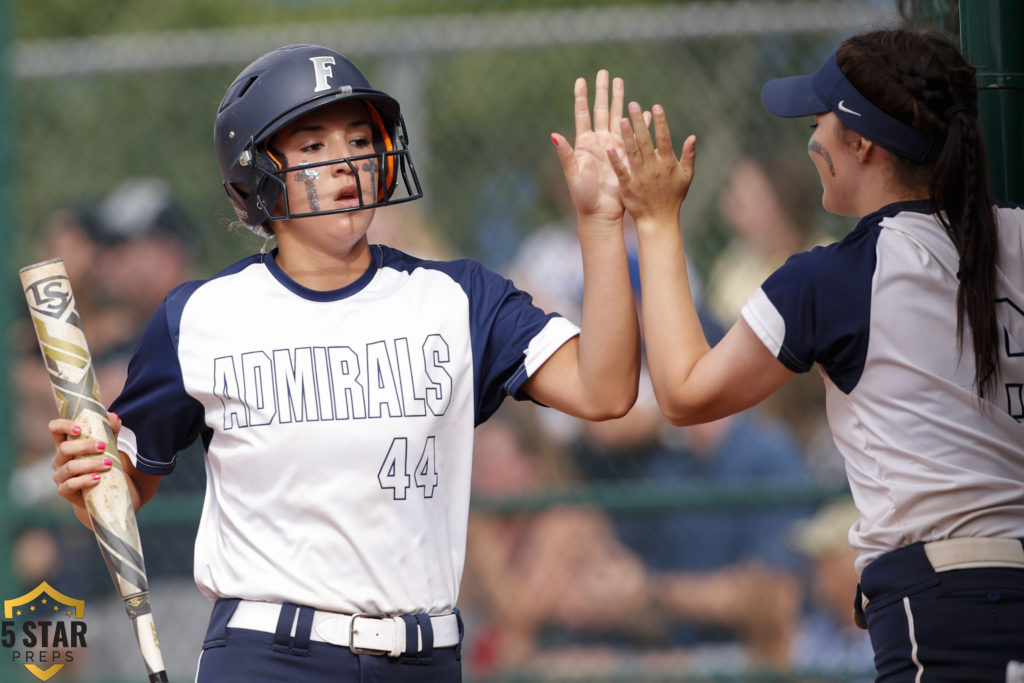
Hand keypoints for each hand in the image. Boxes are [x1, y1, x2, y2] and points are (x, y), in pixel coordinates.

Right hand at [50, 412, 119, 508]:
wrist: (102, 490)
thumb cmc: (101, 462)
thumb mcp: (107, 445)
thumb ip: (110, 431)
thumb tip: (113, 416)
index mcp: (66, 443)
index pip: (55, 429)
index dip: (62, 426)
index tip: (79, 429)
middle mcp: (59, 458)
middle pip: (64, 448)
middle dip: (84, 446)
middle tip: (103, 446)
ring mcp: (60, 475)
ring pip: (70, 467)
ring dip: (90, 464)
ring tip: (108, 464)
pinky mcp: (64, 490)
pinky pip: (71, 485)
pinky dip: (85, 480)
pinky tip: (97, 478)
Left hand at [551, 70, 628, 222]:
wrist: (600, 212)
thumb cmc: (583, 195)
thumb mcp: (572, 173)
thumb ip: (565, 153)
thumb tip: (554, 134)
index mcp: (584, 143)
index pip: (582, 114)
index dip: (581, 97)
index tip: (581, 80)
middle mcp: (598, 141)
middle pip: (601, 110)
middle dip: (603, 91)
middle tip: (604, 72)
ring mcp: (613, 147)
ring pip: (617, 116)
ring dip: (620, 99)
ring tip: (621, 81)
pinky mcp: (625, 155)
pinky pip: (634, 134)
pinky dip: (639, 122)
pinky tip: (643, 110)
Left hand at [610, 102, 696, 226]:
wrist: (659, 219)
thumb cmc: (673, 196)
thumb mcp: (686, 176)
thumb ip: (689, 156)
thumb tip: (693, 136)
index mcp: (667, 163)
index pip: (664, 138)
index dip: (660, 122)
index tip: (656, 106)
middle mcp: (653, 167)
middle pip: (646, 140)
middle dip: (639, 122)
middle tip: (633, 104)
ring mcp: (640, 176)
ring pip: (633, 152)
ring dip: (627, 135)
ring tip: (621, 119)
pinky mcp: (628, 186)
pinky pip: (621, 170)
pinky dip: (616, 160)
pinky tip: (609, 147)